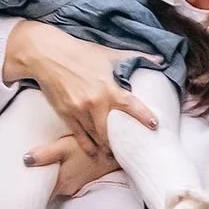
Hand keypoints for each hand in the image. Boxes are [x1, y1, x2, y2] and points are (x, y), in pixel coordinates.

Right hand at [7, 26, 151, 172]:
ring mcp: (79, 111)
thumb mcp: (109, 54)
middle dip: (121, 143)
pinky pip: (80, 136)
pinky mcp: (66, 115)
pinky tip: (95, 152)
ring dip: (106, 147)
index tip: (154, 125)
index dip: (144, 116)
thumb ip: (136, 57)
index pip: (131, 106)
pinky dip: (89, 146)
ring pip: (96, 136)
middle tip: (131, 150)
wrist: (48, 56)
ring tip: (115, 155)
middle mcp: (95, 102)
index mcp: (108, 88)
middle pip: (112, 131)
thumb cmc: (80, 53)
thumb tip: (160, 59)